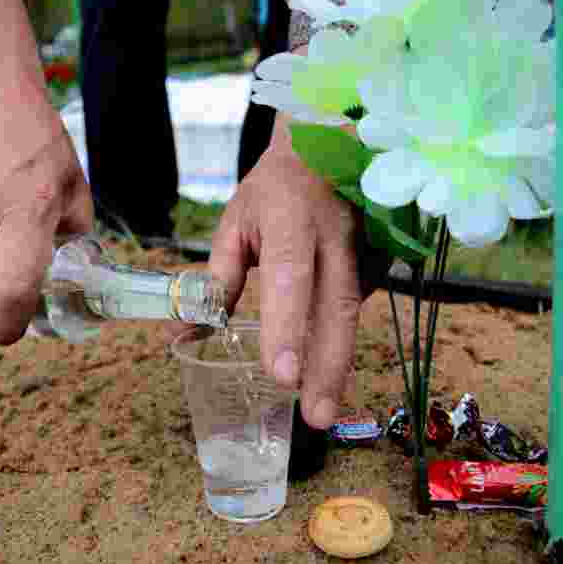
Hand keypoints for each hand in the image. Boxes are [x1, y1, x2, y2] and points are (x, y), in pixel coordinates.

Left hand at [206, 118, 364, 429]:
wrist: (330, 146)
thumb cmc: (272, 190)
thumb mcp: (235, 223)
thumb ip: (215, 279)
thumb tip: (182, 332)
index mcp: (291, 219)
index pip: (289, 277)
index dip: (287, 326)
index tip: (281, 374)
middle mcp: (334, 235)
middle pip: (335, 308)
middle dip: (326, 367)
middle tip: (316, 417)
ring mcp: (365, 247)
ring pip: (353, 315)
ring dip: (338, 365)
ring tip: (324, 410)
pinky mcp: (380, 260)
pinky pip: (359, 307)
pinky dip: (342, 342)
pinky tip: (331, 374)